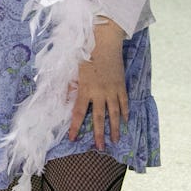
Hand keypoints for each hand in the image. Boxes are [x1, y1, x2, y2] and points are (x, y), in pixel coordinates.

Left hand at [67, 18, 127, 149]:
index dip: (76, 127)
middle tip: (99, 148)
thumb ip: (70, 86)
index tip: (73, 138)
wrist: (105, 42)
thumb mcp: (74, 70)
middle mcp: (100, 93)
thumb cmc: (86, 54)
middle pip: (100, 118)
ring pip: (115, 113)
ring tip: (115, 140)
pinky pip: (124, 102)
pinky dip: (125, 112)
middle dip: (99, 134)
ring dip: (115, 128)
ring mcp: (112, 90)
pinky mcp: (121, 85)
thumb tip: (64, 99)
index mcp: (85, 89)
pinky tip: (126, 121)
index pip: (79, 113)